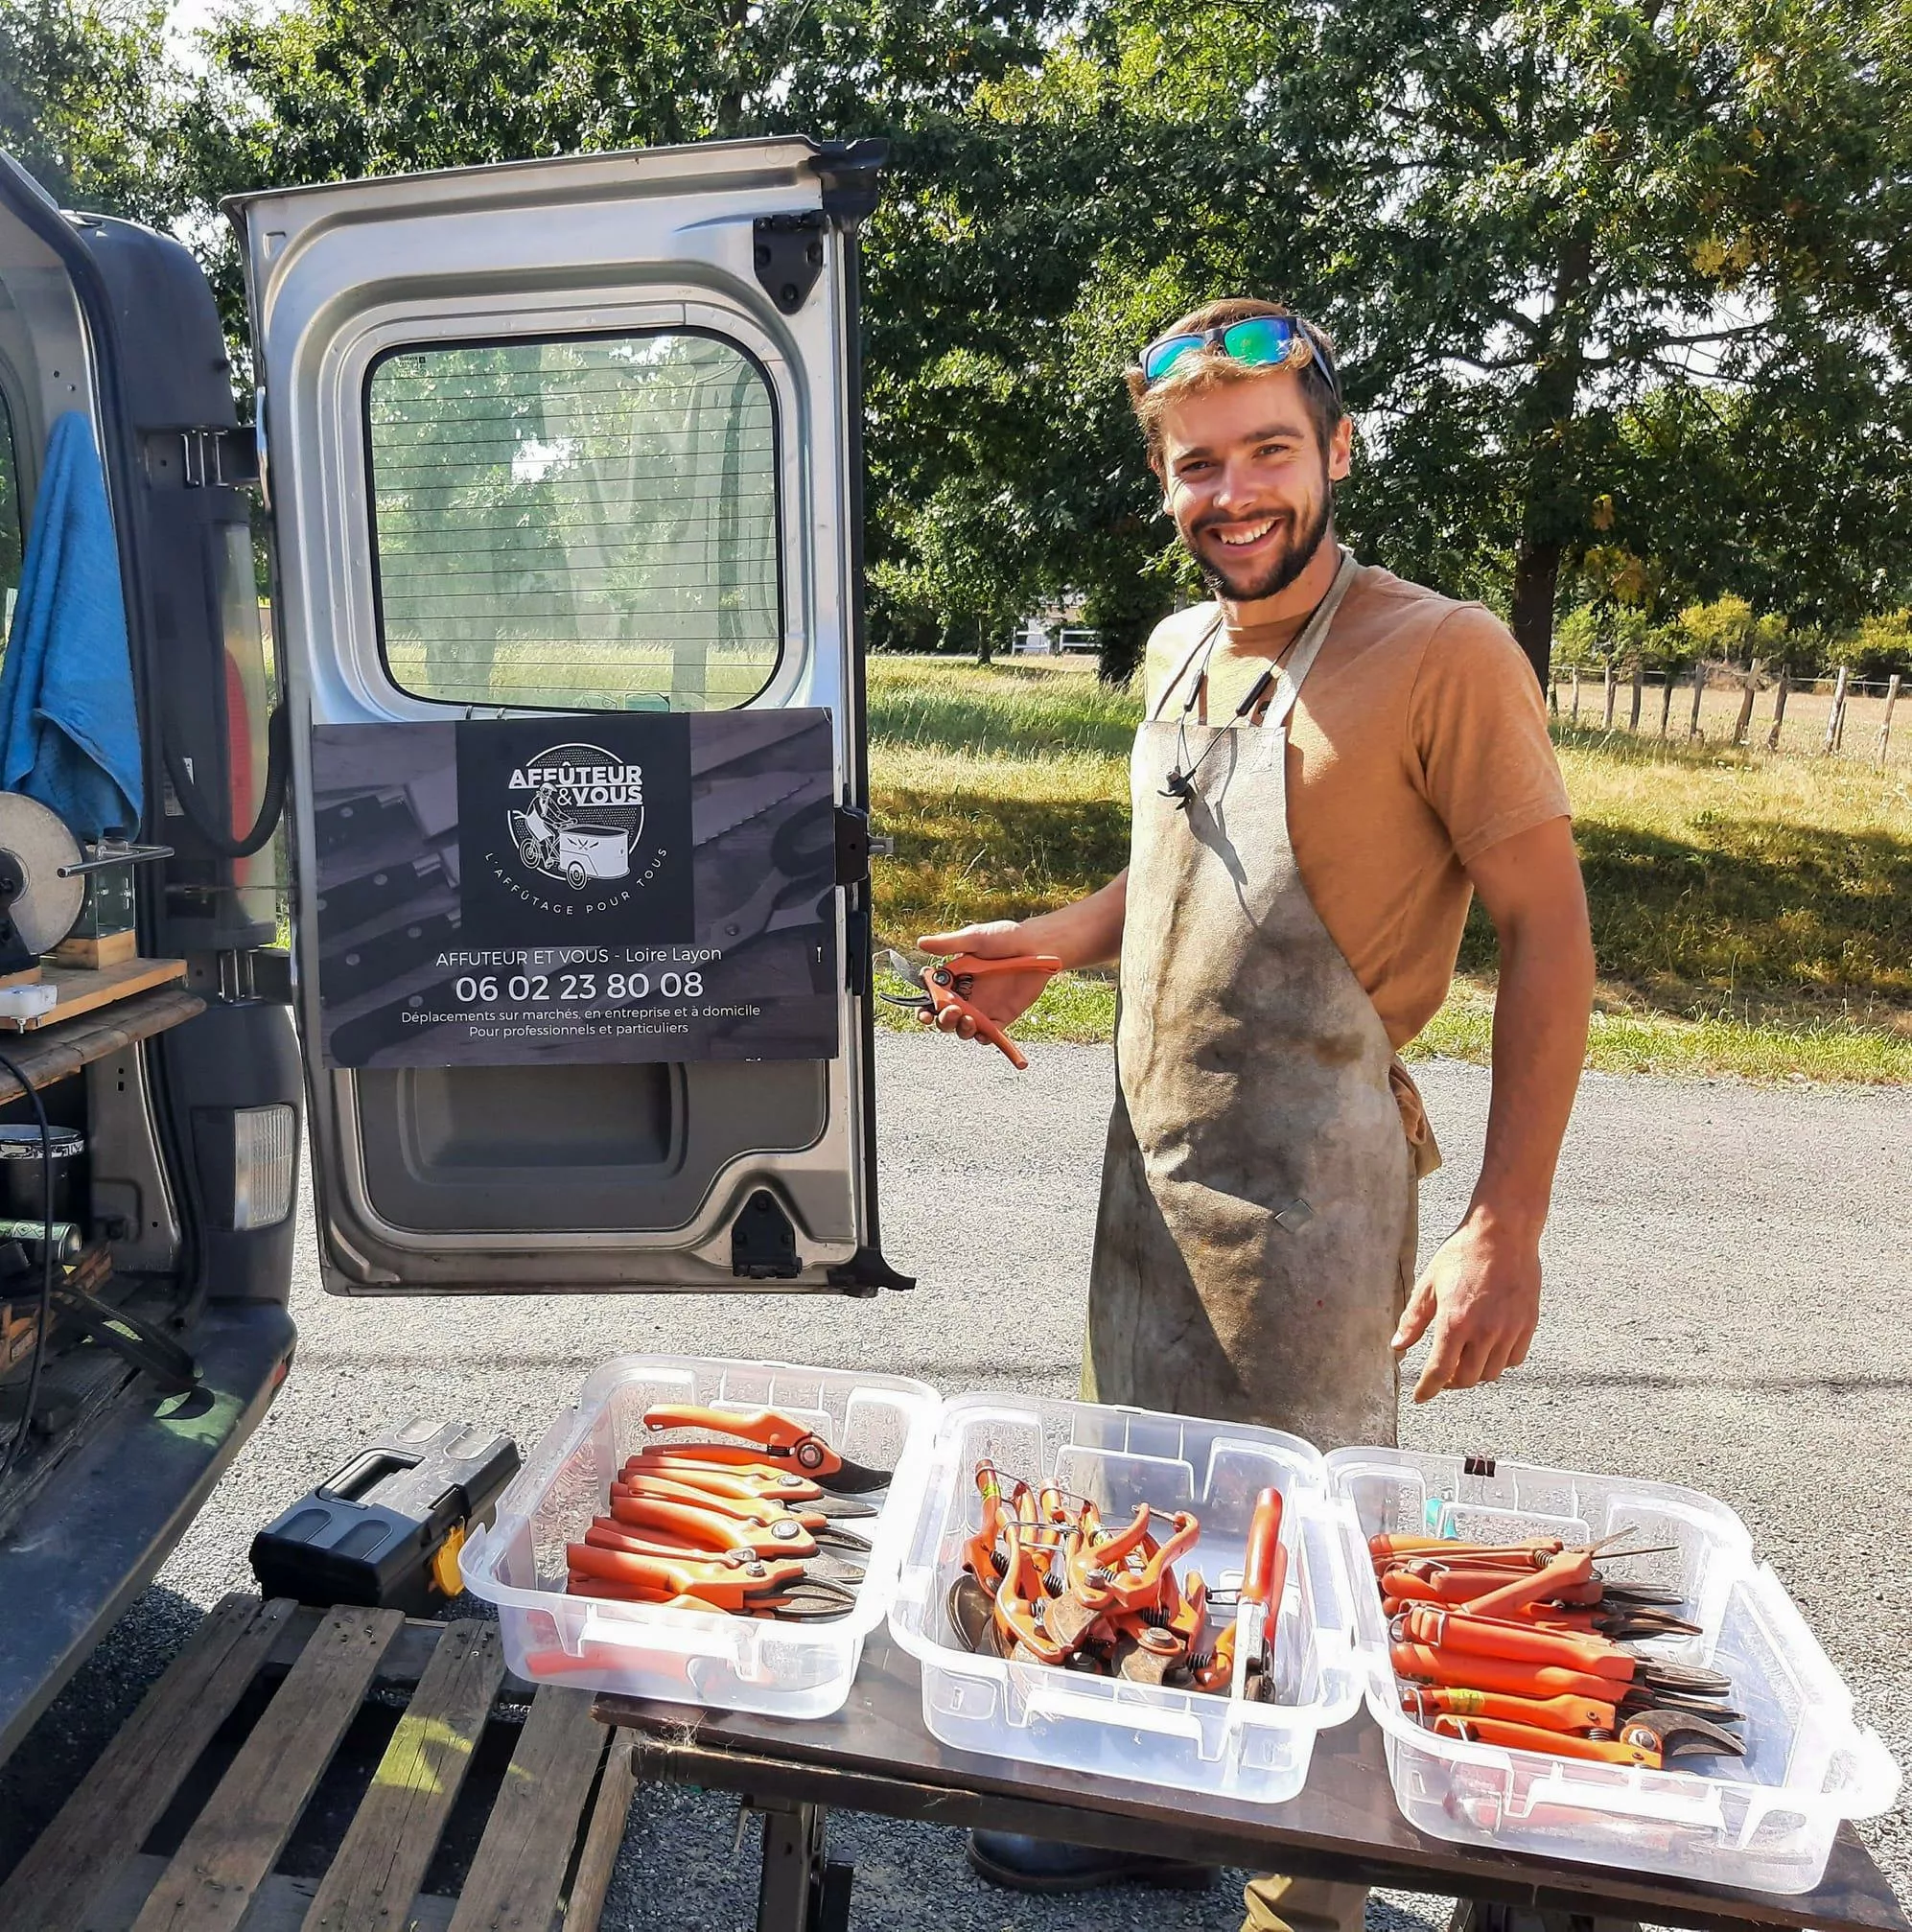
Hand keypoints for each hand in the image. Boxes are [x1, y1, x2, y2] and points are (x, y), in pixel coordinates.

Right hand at [912, 922, 1058, 1038]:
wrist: (1039, 946)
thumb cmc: (1007, 937)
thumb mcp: (975, 938)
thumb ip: (949, 944)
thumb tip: (921, 943)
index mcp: (955, 978)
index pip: (932, 998)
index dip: (925, 1009)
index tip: (925, 1013)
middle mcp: (966, 995)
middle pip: (945, 1017)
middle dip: (943, 1020)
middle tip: (953, 1011)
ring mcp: (983, 1008)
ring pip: (964, 1028)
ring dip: (961, 1029)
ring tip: (969, 1020)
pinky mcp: (1002, 1017)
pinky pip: (990, 1034)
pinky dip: (985, 1039)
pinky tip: (984, 1035)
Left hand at [1391, 1212, 1541, 1402]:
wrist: (1503, 1232)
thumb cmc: (1462, 1253)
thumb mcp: (1429, 1283)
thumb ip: (1413, 1319)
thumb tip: (1398, 1346)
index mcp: (1455, 1322)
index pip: (1439, 1371)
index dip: (1427, 1389)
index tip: (1420, 1397)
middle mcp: (1484, 1331)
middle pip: (1467, 1379)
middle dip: (1451, 1381)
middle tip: (1442, 1372)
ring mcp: (1509, 1329)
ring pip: (1491, 1372)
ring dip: (1474, 1372)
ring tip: (1463, 1359)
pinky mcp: (1527, 1324)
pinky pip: (1514, 1359)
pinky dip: (1499, 1361)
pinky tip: (1488, 1348)